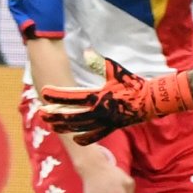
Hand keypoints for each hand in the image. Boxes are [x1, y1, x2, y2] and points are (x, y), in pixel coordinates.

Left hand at [39, 58, 192, 144]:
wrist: (151, 100)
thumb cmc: (132, 83)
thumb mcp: (115, 70)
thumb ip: (99, 63)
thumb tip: (86, 52)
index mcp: (98, 97)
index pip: (71, 97)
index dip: (56, 95)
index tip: (45, 92)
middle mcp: (99, 112)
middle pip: (71, 116)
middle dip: (55, 114)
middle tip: (42, 113)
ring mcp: (105, 122)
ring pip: (80, 127)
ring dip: (64, 126)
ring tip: (51, 125)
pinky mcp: (111, 127)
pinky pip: (95, 136)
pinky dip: (85, 138)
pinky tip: (75, 140)